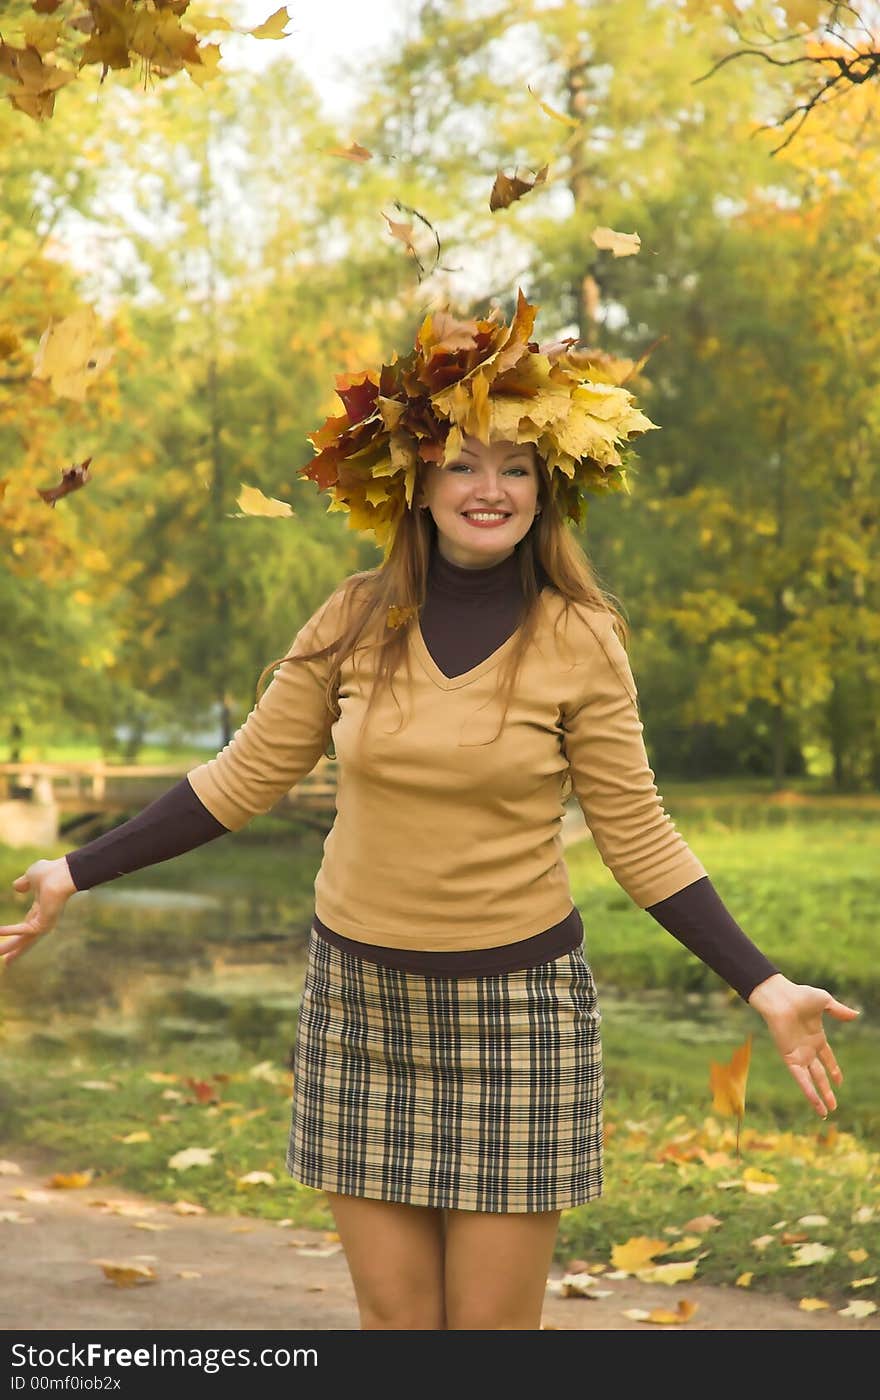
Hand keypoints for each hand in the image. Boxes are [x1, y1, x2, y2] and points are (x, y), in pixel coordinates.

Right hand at [0, 858, 77, 967]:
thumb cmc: (51, 873)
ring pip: (23, 940)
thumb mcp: (31, 877)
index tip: (8, 942)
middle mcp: (42, 920)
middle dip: (14, 949)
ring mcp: (43, 924)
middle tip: (6, 962)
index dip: (16, 935)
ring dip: (8, 947)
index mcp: (40, 910)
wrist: (62, 873)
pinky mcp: (42, 924)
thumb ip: (24, 883)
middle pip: (25, 939)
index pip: (26, 927)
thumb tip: (16, 886)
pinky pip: (22, 930)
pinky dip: (10, 930)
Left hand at [747, 973, 859, 1117]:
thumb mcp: (824, 1002)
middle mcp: (807, 1049)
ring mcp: (798, 1054)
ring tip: (825, 1113)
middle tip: (834, 1106)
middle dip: (827, 1090)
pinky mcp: (789, 1058)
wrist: (779, 997)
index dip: (834, 1070)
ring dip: (818, 1097)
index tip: (839, 1082)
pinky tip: (815, 1103)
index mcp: (816, 1037)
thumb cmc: (799, 995)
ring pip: (811, 1081)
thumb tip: (856, 1014)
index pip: (827, 1058)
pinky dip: (808, 1091)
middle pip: (819, 1074)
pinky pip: (800, 1078)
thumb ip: (839, 1011)